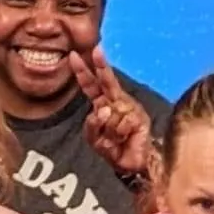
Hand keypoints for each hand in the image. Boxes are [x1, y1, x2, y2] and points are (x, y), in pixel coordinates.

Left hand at [70, 46, 156, 181]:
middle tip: (97, 50)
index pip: (90, 85)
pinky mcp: (139, 116)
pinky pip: (121, 121)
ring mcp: (128, 107)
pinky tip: (125, 138)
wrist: (130, 164)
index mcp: (102, 103)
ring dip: (109, 130)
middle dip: (101, 65)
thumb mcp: (93, 138)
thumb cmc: (113, 148)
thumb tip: (104, 110)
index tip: (74, 55)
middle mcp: (115, 101)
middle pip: (106, 81)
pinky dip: (119, 133)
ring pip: (110, 111)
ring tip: (116, 139)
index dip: (83, 71)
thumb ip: (92, 124)